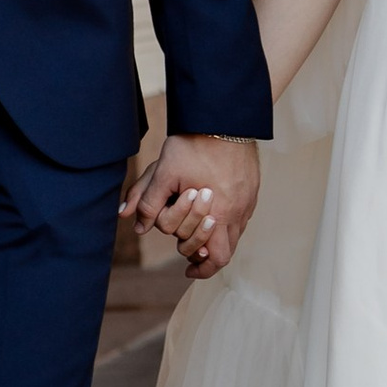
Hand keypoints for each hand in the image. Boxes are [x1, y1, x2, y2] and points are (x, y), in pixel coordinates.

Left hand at [133, 133, 260, 278]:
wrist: (224, 116)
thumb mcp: (163, 171)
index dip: (199, 268)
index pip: (214, 257)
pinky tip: (212, 210)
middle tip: (192, 257)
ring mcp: (248, 200)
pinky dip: (227, 222)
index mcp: (219, 213)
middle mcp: (238, 211)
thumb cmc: (194, 143)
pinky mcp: (252, 188)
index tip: (187, 270)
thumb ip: (148, 200)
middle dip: (207, 258)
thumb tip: (133, 223)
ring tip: (199, 234)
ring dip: (217, 238)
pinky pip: (242, 216)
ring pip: (236, 234)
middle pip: (228, 251)